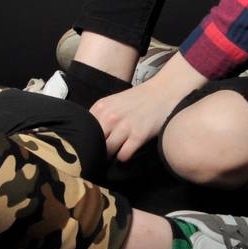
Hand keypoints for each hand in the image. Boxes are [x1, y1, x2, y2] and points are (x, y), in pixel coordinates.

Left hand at [90, 53, 208, 161]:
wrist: (163, 92)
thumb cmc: (138, 99)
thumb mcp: (113, 103)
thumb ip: (100, 117)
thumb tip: (86, 137)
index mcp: (100, 107)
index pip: (84, 131)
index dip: (86, 141)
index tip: (89, 147)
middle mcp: (110, 116)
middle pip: (94, 143)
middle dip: (96, 151)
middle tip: (100, 156)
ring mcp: (124, 126)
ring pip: (107, 152)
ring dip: (110, 156)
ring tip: (115, 153)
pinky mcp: (138, 136)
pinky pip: (123, 156)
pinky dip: (124, 157)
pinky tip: (128, 151)